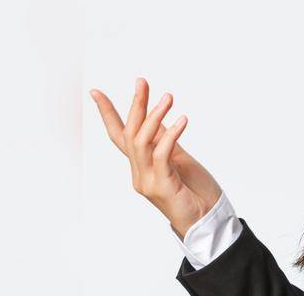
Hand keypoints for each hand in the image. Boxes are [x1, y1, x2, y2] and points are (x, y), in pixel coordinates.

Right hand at [89, 77, 223, 238]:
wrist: (207, 221)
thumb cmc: (194, 191)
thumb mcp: (178, 159)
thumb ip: (165, 141)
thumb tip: (159, 118)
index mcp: (140, 165)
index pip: (119, 135)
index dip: (108, 113)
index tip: (95, 92)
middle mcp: (138, 173)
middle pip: (129, 133)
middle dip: (135, 105)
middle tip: (142, 82)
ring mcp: (147, 180)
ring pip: (141, 142)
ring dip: (154, 116)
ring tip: (168, 97)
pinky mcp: (162, 186)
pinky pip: (161, 155)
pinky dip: (170, 135)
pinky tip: (182, 120)